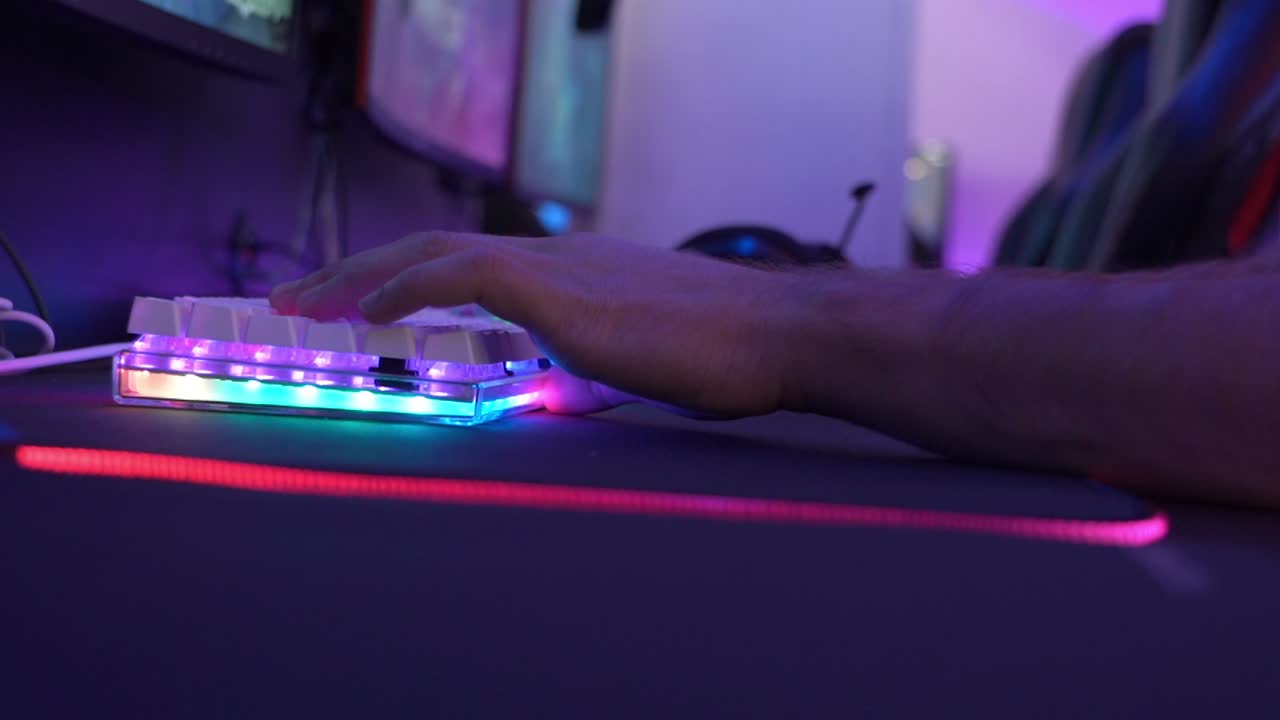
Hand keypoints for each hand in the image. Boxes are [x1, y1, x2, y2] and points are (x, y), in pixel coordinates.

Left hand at [269, 232, 814, 415]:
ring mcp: (556, 268)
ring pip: (431, 253)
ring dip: (359, 276)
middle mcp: (552, 258)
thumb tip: (543, 391)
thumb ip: (579, 370)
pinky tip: (368, 311)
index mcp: (566, 273)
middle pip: (428, 249)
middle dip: (352, 272)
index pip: (460, 266)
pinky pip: (464, 274)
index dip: (396, 280)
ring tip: (304, 301)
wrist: (777, 334)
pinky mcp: (562, 289)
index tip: (350, 303)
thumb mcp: (631, 364)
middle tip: (296, 296)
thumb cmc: (722, 353)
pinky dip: (407, 287)